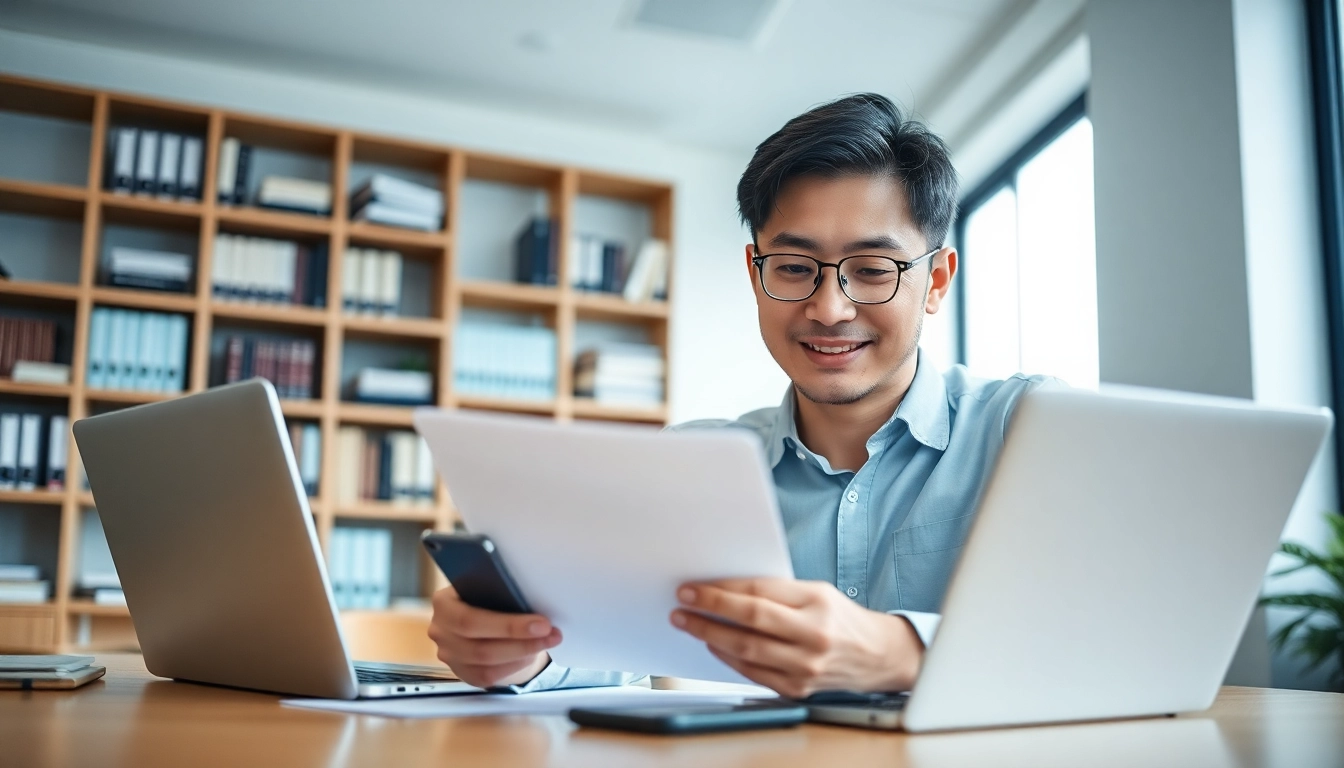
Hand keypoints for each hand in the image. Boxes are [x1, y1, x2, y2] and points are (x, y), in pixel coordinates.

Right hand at [428, 585, 559, 687]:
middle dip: (522, 641)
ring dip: (522, 654)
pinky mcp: (461, 671)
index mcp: (443, 602)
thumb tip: (531, 600)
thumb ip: (500, 591)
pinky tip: (531, 655)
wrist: (480, 613)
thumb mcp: (489, 586)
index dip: (509, 625)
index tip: (542, 622)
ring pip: (486, 664)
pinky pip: (487, 677)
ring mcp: (448, 654)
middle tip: (552, 634)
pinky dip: (513, 666)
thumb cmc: (489, 594)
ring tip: (548, 642)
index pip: (470, 619)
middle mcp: (440, 630)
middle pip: (481, 647)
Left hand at [670, 578, 922, 697]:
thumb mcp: (815, 591)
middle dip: (708, 614)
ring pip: (746, 652)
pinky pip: (753, 673)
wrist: (876, 656)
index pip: (758, 595)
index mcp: (817, 605)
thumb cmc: (841, 618)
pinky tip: (715, 645)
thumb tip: (727, 588)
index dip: (721, 592)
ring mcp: (806, 667)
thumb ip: (775, 591)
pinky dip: (729, 658)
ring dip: (711, 637)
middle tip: (682, 606)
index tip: (694, 588)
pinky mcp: (798, 689)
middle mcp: (813, 638)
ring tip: (690, 624)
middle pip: (749, 624)